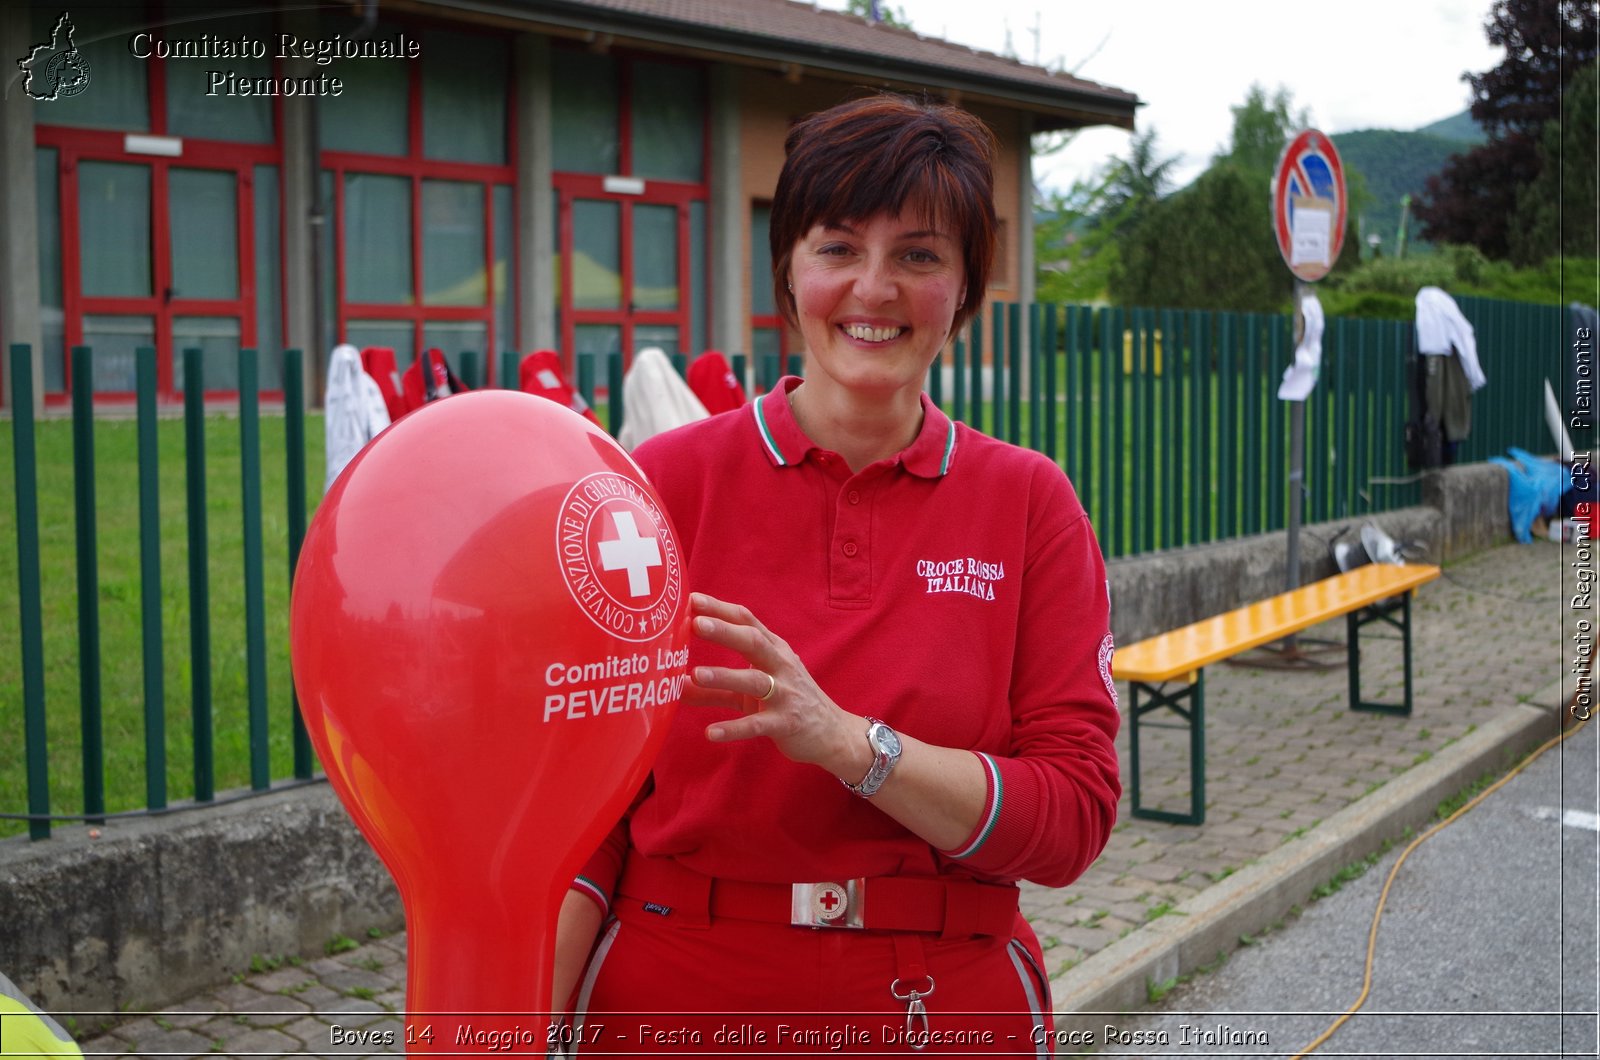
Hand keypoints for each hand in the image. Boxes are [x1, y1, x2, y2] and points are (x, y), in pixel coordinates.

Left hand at [683, 593, 865, 774]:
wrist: (832, 733)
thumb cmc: (788, 703)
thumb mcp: (751, 692)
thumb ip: (715, 689)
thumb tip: (675, 687)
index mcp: (774, 650)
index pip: (747, 622)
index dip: (721, 610)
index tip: (693, 599)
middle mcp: (781, 666)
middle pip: (753, 642)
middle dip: (725, 632)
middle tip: (696, 623)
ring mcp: (785, 694)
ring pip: (755, 681)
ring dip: (726, 676)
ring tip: (696, 674)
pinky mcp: (785, 723)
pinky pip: (757, 724)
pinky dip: (734, 728)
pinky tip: (710, 732)